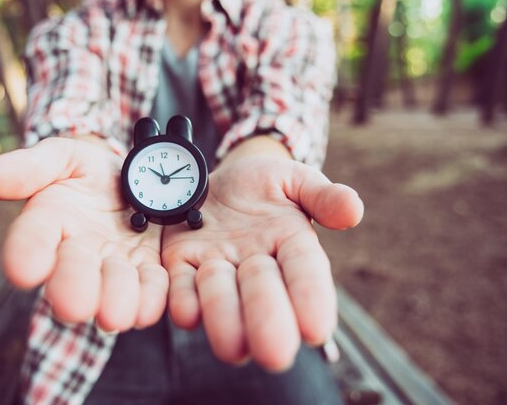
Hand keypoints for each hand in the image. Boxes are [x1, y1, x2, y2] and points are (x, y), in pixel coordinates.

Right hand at [0, 138, 167, 330]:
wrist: (135, 179)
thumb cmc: (92, 171)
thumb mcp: (64, 156)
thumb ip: (33, 166)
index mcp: (49, 221)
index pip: (32, 237)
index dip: (25, 253)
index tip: (22, 271)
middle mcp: (78, 254)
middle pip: (71, 275)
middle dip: (73, 289)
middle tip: (73, 307)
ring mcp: (113, 267)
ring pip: (112, 290)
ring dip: (114, 302)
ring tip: (116, 316)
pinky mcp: (148, 271)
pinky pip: (150, 290)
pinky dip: (149, 301)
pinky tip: (147, 312)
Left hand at [161, 156, 362, 370]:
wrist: (218, 181)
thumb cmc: (263, 183)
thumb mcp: (294, 179)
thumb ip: (321, 195)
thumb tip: (353, 210)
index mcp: (290, 244)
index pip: (304, 271)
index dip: (311, 298)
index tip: (316, 330)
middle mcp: (254, 266)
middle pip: (261, 293)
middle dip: (265, 320)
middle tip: (274, 354)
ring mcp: (217, 268)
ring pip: (219, 296)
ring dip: (223, 319)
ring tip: (231, 348)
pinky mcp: (181, 264)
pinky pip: (180, 286)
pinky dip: (182, 302)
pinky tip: (186, 316)